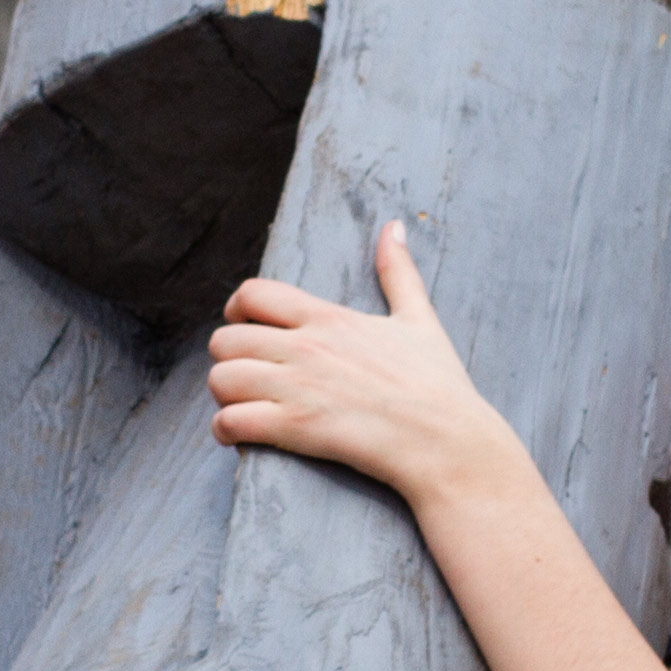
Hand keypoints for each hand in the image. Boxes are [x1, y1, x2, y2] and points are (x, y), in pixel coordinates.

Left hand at [208, 221, 527, 504]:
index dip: (237, 311)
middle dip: (228, 360)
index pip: (253, 294)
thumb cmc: (439, 386)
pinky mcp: (296, 428)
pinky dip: (224, 429)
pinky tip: (237, 435)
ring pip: (220, 379)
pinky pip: (231, 421)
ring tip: (239, 406)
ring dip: (223, 395)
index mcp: (329, 319)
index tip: (245, 328)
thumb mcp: (419, 320)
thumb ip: (398, 272)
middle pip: (225, 340)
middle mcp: (307, 347)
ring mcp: (299, 388)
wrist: (450, 443)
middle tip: (245, 377)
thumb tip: (394, 227)